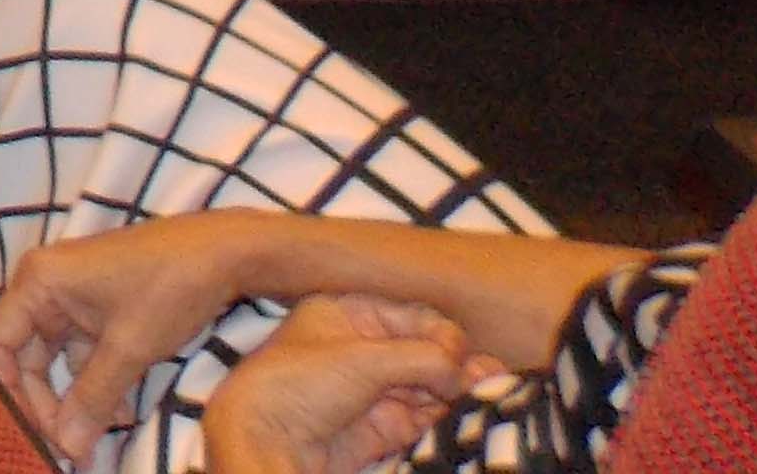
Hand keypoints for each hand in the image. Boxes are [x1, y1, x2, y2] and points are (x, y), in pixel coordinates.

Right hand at [0, 218, 274, 467]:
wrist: (226, 252)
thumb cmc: (170, 287)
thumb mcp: (130, 349)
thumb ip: (92, 399)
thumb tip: (66, 448)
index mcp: (38, 282)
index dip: (8, 391)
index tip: (34, 432)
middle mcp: (45, 286)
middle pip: (25, 355)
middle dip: (46, 403)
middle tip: (68, 446)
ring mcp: (72, 296)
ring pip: (56, 359)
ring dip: (76, 399)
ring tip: (96, 440)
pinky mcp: (98, 306)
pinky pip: (83, 353)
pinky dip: (97, 384)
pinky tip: (121, 412)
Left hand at [203, 298, 492, 473]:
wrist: (263, 441)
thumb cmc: (297, 385)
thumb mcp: (363, 359)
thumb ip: (421, 358)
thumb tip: (467, 369)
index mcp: (345, 314)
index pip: (410, 316)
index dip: (442, 334)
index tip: (464, 353)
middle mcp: (359, 349)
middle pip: (424, 353)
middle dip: (457, 366)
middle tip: (493, 378)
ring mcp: (369, 391)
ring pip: (427, 387)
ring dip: (457, 393)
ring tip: (491, 395)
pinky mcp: (377, 429)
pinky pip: (420, 419)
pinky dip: (445, 418)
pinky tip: (469, 416)